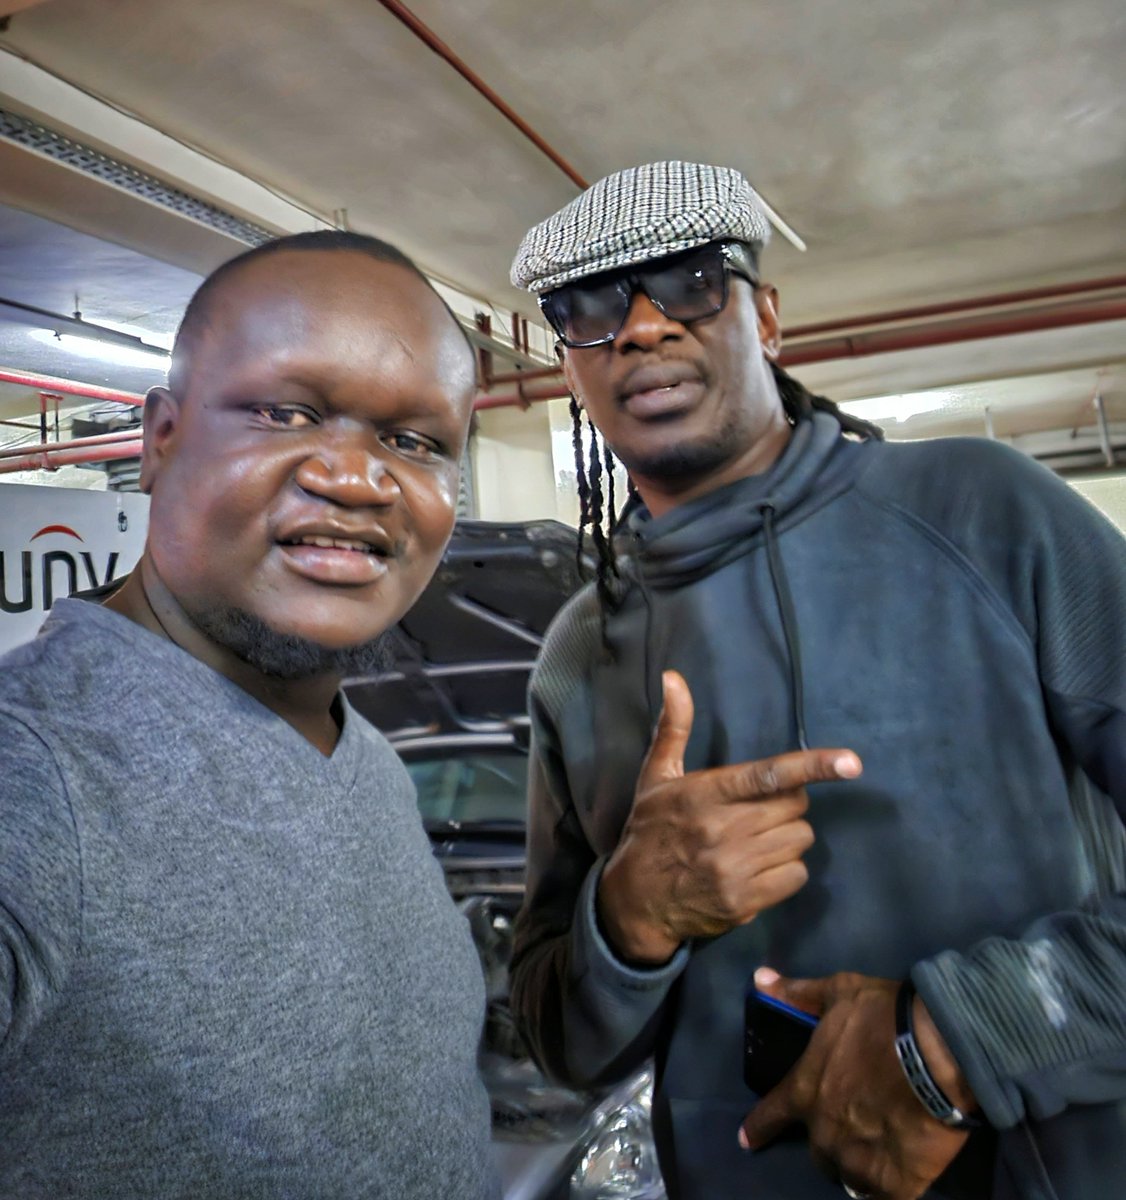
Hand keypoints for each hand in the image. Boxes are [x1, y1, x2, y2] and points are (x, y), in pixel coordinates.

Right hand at [596, 671, 861, 962]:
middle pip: (794, 807)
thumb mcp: (655, 778)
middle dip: (786, 804)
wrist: (635, 901)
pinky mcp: (744, 901)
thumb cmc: (650, 830)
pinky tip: (760, 867)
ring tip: (757, 839)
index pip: (768, 775)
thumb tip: (674, 678)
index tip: (851, 762)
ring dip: (787, 836)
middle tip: (760, 809)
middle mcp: (721, 830)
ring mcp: (734, 869)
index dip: (814, 766)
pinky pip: (796, 876)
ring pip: (799, 840)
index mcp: (703, 794)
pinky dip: (787, 870)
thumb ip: (674, 728)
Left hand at [740, 969, 975, 1199]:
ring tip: (877, 1148)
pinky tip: (897, 1173)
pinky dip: (887, 1185)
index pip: (771, 1114)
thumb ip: (799, 993)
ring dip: (856, 1163)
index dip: (758, 1127)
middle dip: (831, 1137)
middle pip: (818, 1148)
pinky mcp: (897, 1182)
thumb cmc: (884, 1018)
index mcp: (806, 1090)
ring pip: (848, 1174)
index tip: (746, 1140)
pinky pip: (883, 1194)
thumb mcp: (839, 992)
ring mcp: (858, 1160)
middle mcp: (824, 1131)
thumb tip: (760, 979)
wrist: (940, 1050)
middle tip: (854, 1121)